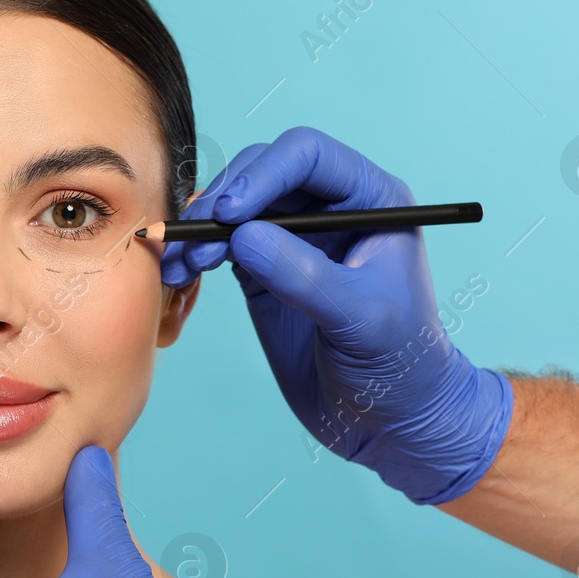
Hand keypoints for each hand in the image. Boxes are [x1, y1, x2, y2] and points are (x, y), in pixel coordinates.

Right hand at [161, 126, 512, 504]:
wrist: (390, 420)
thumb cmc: (400, 366)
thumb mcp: (360, 319)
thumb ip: (304, 275)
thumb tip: (242, 236)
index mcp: (371, 200)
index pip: (308, 156)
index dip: (264, 174)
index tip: (231, 213)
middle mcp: (330, 209)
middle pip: (261, 172)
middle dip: (222, 200)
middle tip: (194, 239)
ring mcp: (294, 239)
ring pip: (234, 206)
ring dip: (199, 229)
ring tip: (178, 264)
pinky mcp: (263, 271)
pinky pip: (221, 244)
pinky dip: (195, 254)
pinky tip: (179, 273)